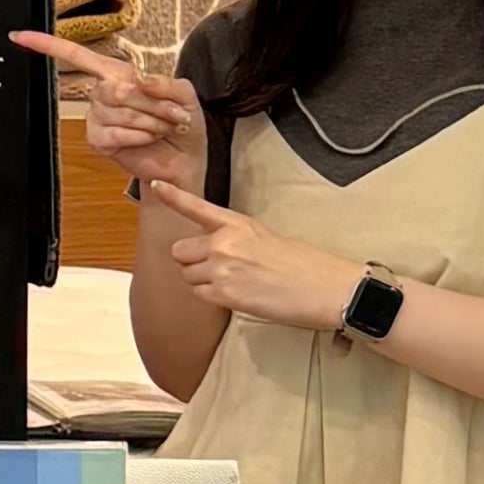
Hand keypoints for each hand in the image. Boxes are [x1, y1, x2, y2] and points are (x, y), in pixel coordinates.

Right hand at [9, 27, 206, 194]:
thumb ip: (165, 82)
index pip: (77, 55)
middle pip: (113, 88)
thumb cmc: (182, 124)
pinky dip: (137, 137)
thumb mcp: (184, 95)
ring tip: (162, 128)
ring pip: (116, 112)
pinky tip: (146, 139)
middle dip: (150, 103)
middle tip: (171, 114)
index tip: (20, 36)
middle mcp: (103, 93)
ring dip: (148, 122)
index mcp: (118, 74)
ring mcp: (97, 117)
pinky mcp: (98, 140)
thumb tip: (136, 79)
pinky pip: (113, 133)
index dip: (48, 45)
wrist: (183, 161)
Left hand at [148, 185, 359, 333]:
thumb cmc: (303, 264)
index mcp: (237, 223)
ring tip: (235, 282)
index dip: (174, 196)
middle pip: (180, 252)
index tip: (157, 185)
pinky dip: (213, 298)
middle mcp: (223, 242)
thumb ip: (234, 238)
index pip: (196, 207)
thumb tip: (213, 249)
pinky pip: (199, 295)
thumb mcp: (266, 237)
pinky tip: (238, 295)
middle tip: (220, 268)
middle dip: (193, 261)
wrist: (326, 287)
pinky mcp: (224, 294)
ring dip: (203, 281)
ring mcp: (221, 268)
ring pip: (187, 275)